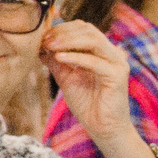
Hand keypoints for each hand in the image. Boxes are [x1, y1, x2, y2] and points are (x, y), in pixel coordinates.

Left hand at [40, 19, 139, 157]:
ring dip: (69, 41)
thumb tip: (39, 45)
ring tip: (50, 46)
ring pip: (94, 40)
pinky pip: (96, 62)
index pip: (83, 28)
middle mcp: (112, 53)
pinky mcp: (118, 76)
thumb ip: (56, 61)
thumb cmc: (87, 104)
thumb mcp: (66, 78)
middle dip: (63, 33)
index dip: (62, 29)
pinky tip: (59, 58)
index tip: (42, 36)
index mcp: (101, 52)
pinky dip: (76, 57)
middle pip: (88, 30)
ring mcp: (117, 63)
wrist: (103, 128)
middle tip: (44, 40)